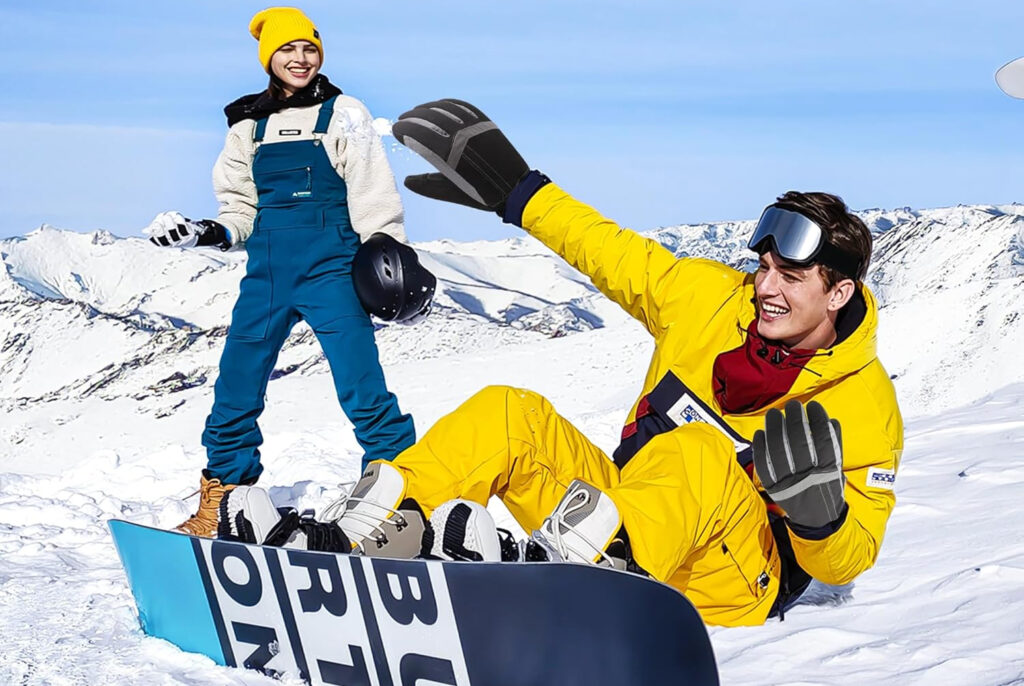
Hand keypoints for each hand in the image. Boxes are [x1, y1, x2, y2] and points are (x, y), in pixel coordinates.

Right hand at [143, 212, 230, 249]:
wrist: (199, 236)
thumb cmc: (179, 234)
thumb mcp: (166, 233)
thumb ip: (156, 231)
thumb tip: (146, 230)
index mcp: (165, 245)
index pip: (156, 239)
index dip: (154, 228)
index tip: (156, 222)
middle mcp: (173, 244)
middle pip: (162, 232)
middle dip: (161, 221)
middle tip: (164, 217)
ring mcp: (181, 240)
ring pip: (171, 228)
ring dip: (169, 218)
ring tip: (169, 215)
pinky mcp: (189, 235)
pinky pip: (181, 225)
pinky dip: (177, 218)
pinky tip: (177, 216)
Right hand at [391, 99, 528, 212]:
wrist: (514, 187)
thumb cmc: (482, 194)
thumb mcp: (452, 193)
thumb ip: (428, 185)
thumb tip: (407, 181)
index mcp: (449, 154)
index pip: (420, 136)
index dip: (405, 131)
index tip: (395, 131)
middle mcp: (460, 136)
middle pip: (429, 119)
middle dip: (412, 118)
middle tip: (402, 119)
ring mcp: (473, 127)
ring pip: (444, 110)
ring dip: (427, 108)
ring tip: (416, 111)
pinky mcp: (484, 122)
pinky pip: (462, 107)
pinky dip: (447, 104)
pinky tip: (438, 105)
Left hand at [752, 400, 845, 529]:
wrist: (816, 519)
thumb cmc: (827, 489)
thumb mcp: (837, 471)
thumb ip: (835, 446)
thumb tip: (830, 420)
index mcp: (828, 474)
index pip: (824, 441)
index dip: (818, 420)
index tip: (814, 405)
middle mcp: (808, 479)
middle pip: (799, 443)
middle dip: (795, 420)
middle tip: (793, 405)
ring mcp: (788, 484)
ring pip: (778, 451)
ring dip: (774, 429)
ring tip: (774, 413)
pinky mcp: (773, 488)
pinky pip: (763, 464)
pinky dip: (760, 447)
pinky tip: (761, 432)